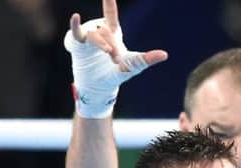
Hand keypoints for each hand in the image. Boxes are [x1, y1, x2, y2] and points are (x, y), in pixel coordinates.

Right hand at [65, 0, 167, 117]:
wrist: (98, 87)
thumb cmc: (114, 74)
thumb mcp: (132, 66)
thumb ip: (146, 59)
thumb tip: (165, 55)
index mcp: (111, 33)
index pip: (110, 15)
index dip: (109, 4)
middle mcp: (98, 32)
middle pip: (107, 32)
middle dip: (113, 45)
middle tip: (116, 60)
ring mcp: (87, 37)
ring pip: (95, 35)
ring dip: (102, 44)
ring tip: (108, 53)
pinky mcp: (77, 44)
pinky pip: (76, 32)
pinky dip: (75, 25)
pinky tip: (75, 17)